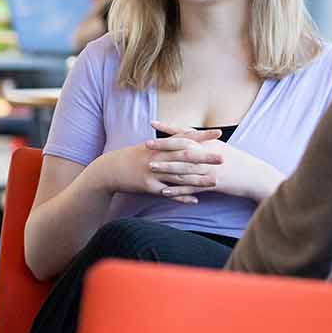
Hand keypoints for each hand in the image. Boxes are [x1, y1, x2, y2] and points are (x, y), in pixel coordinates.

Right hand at [89, 127, 225, 201]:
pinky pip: (169, 193)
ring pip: (179, 176)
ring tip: (214, 181)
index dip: (202, 135)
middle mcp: (157, 157)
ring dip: (198, 179)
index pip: (184, 138)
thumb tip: (181, 138)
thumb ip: (164, 144)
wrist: (109, 170)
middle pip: (185, 157)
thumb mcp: (147, 147)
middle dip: (205, 157)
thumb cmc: (130, 158)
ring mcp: (153, 172)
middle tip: (223, 157)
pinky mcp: (148, 186)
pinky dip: (182, 197)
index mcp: (159, 145)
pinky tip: (195, 200)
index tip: (219, 132)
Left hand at [146, 121, 286, 201]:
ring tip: (150, 167)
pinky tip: (164, 192)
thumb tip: (189, 135)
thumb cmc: (237, 161)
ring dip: (166, 168)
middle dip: (163, 146)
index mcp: (209, 144)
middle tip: (146, 144)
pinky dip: (178, 190)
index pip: (186, 133)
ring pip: (184, 169)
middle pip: (182, 149)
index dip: (169, 129)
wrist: (254, 176)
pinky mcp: (212, 185)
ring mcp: (210, 170)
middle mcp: (208, 155)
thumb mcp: (221, 147)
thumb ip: (204, 142)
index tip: (153, 123)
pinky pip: (191, 188)